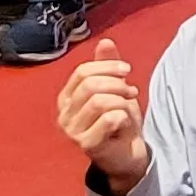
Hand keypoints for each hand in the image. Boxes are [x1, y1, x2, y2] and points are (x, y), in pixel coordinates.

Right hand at [57, 40, 152, 195]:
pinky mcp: (87, 145)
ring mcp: (73, 132)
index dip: (107, 66)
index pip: (83, 72)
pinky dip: (124, 117)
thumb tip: (105, 41)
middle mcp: (64, 115)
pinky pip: (109, 119)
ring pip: (100, 102)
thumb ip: (108, 67)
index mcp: (66, 98)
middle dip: (117, 84)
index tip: (127, 70)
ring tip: (129, 107)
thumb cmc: (118, 121)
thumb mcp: (115, 89)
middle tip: (132, 91)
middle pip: (90, 86)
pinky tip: (125, 124)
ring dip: (122, 102)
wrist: (127, 155)